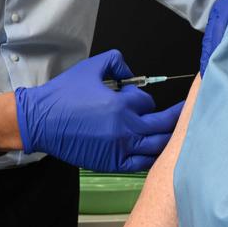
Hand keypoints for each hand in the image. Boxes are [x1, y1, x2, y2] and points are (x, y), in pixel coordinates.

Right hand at [15, 50, 183, 171]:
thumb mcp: (92, 67)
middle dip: (176, 118)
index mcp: (121, 105)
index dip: (143, 99)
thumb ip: (117, 62)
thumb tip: (132, 72)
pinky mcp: (112, 163)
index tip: (136, 97)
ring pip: (156, 147)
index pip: (148, 103)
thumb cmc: (63, 96)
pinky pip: (142, 164)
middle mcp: (125, 130)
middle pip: (162, 126)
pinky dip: (152, 157)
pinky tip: (157, 152)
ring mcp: (119, 149)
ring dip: (168, 139)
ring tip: (179, 134)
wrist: (41, 121)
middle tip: (187, 113)